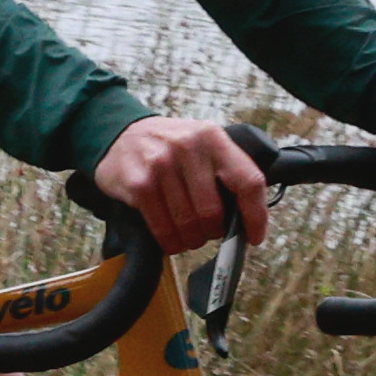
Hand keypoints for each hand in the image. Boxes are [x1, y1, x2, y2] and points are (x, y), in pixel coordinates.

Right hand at [93, 114, 270, 254]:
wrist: (120, 134)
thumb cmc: (170, 147)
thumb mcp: (202, 145)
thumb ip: (226, 173)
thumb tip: (246, 220)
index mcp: (213, 138)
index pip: (248, 181)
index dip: (255, 216)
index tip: (253, 237)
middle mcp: (188, 146)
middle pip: (214, 212)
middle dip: (212, 232)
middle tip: (208, 233)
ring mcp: (161, 164)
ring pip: (188, 224)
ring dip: (190, 240)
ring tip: (188, 236)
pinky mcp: (139, 183)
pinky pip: (162, 228)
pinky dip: (169, 241)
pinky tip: (170, 238)